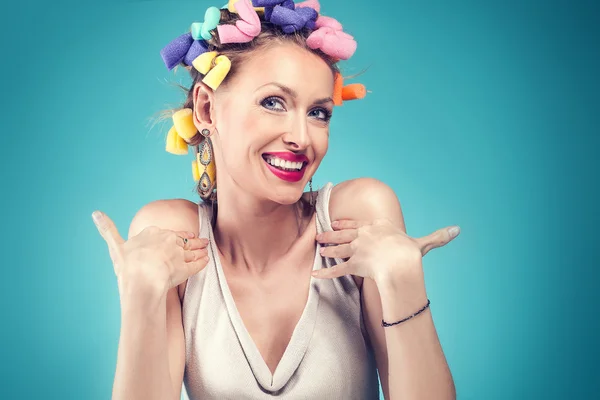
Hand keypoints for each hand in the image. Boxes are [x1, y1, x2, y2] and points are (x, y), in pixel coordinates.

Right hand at [92, 210, 209, 294]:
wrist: (142, 280)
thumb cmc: (128, 265)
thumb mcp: (115, 246)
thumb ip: (107, 229)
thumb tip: (95, 213)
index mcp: (154, 233)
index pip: (168, 232)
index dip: (177, 234)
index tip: (185, 234)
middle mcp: (169, 240)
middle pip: (184, 239)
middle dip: (194, 240)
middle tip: (202, 241)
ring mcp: (179, 254)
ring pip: (193, 250)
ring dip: (201, 249)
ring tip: (206, 248)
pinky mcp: (186, 268)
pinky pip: (197, 264)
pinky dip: (203, 262)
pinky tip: (207, 261)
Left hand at [312, 218, 459, 285]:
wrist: (399, 263)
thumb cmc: (410, 252)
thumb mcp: (424, 242)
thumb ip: (437, 236)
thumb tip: (457, 230)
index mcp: (377, 227)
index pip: (358, 223)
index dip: (346, 224)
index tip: (337, 223)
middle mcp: (363, 235)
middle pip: (343, 234)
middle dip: (330, 234)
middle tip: (320, 234)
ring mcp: (356, 250)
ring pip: (338, 249)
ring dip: (327, 250)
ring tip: (319, 250)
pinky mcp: (352, 265)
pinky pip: (336, 270)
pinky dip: (324, 274)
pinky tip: (314, 276)